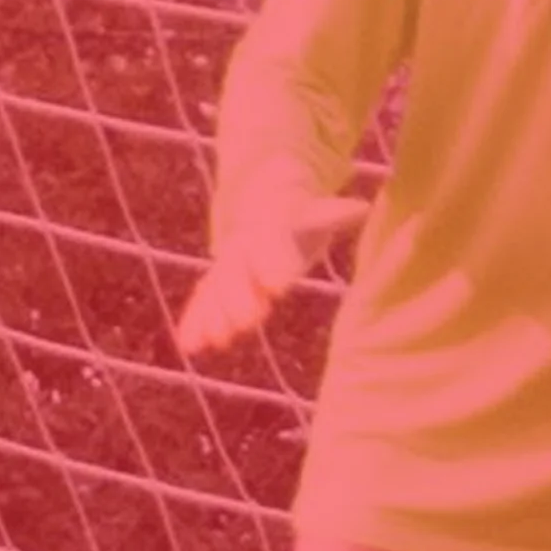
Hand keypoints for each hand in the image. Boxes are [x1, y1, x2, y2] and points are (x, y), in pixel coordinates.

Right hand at [169, 193, 364, 361]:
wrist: (263, 203)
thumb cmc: (300, 215)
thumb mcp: (318, 213)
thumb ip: (336, 213)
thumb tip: (362, 207)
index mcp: (269, 228)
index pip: (271, 246)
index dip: (273, 266)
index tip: (277, 289)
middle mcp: (244, 246)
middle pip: (239, 271)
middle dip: (241, 297)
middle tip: (246, 324)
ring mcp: (227, 265)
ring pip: (217, 290)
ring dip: (215, 316)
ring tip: (216, 342)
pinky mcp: (218, 283)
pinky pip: (203, 302)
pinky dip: (195, 322)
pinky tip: (189, 348)